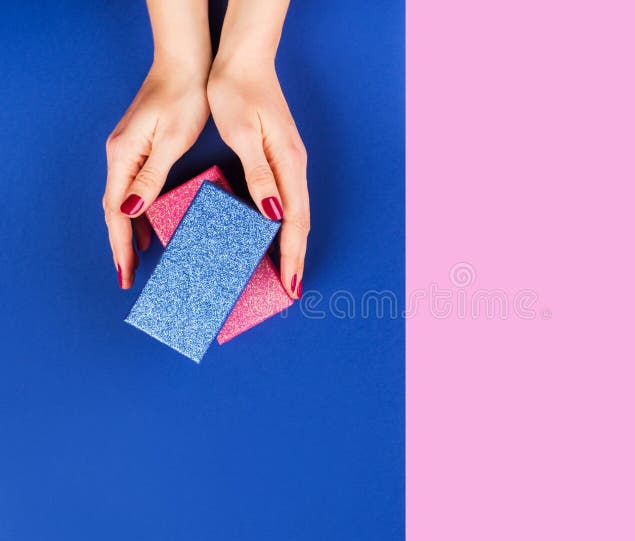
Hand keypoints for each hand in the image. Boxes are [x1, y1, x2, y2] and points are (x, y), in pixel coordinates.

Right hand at [103, 64, 209, 288]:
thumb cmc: (183, 98)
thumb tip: (131, 210)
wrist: (185, 64)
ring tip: (134, 259)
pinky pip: (134, 188)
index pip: (117, 211)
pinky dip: (137, 211)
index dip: (120, 245)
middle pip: (115, 210)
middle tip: (127, 276)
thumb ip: (151, 176)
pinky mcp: (142, 148)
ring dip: (127, 231)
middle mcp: (120, 156)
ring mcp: (129, 152)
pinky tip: (146, 224)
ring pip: (124, 200)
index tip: (125, 273)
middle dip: (120, 245)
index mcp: (125, 157)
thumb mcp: (171, 140)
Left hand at [207, 57, 309, 298]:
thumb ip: (260, 175)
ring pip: (294, 214)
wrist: (244, 59)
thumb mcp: (244, 133)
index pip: (294, 221)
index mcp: (287, 164)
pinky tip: (273, 235)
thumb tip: (275, 213)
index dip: (293, 256)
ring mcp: (288, 163)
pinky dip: (283, 226)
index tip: (291, 285)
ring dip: (291, 244)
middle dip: (296, 258)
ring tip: (284, 272)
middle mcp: (293, 167)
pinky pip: (285, 201)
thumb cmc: (238, 93)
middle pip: (300, 223)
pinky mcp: (279, 159)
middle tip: (290, 290)